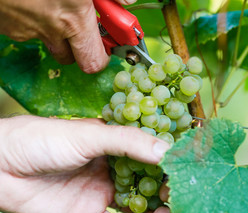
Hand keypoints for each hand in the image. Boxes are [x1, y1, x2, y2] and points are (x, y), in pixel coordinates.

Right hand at [0, 0, 135, 73]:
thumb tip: (126, 1)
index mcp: (73, 19)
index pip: (94, 62)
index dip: (103, 56)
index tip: (109, 44)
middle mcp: (50, 31)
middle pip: (73, 58)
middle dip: (81, 47)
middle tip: (84, 27)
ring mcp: (26, 30)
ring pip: (50, 42)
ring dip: (58, 31)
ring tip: (56, 5)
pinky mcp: (8, 26)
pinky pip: (29, 31)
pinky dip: (36, 21)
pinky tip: (35, 2)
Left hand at [0, 115, 170, 212]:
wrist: (2, 167)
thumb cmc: (45, 140)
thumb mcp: (90, 136)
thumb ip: (128, 142)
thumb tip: (166, 151)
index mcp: (115, 145)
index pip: (150, 153)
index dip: (169, 161)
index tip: (188, 168)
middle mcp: (112, 168)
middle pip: (148, 182)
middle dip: (166, 190)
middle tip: (178, 196)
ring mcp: (101, 193)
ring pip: (136, 206)